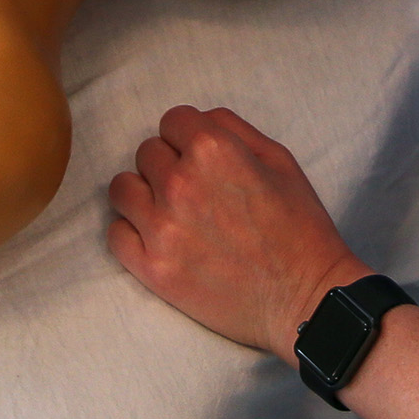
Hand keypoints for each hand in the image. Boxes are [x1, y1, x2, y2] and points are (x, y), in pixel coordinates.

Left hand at [107, 105, 371, 361]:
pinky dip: (131, 232)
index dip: (188, 136)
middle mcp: (180, 183)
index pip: (172, 120)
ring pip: (121, 189)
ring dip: (143, 195)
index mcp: (213, 150)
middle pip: (146, 152)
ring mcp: (161, 228)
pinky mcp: (152, 269)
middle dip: (168, 164)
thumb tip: (197, 121)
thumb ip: (232, 128)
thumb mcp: (279, 159)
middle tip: (193, 190)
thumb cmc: (299, 227)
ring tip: (169, 212)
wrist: (304, 298)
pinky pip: (115, 234)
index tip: (199, 157)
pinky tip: (158, 238)